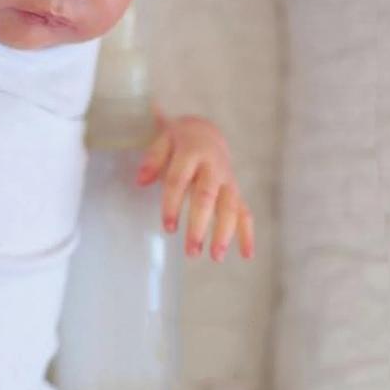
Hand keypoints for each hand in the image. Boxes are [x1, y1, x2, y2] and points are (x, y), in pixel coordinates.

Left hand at [134, 113, 254, 261]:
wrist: (205, 133)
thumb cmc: (178, 142)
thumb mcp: (162, 140)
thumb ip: (152, 159)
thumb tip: (141, 181)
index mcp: (192, 152)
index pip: (180, 181)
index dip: (173, 204)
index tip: (168, 228)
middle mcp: (213, 167)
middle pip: (207, 197)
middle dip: (200, 225)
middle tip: (192, 251)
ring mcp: (227, 180)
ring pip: (230, 206)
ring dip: (225, 233)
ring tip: (216, 257)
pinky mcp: (235, 191)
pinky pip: (245, 212)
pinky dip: (247, 233)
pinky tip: (246, 255)